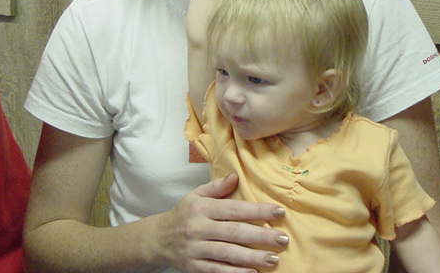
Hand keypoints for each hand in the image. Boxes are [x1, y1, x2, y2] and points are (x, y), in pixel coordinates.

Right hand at [155, 173, 287, 271]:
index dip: (257, 210)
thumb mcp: (196, 196)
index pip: (233, 209)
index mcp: (201, 208)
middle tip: (283, 239)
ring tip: (273, 259)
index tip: (279, 212)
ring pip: (228, 254)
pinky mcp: (194, 267)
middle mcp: (198, 228)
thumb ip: (216, 187)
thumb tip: (236, 176)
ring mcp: (196, 249)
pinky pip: (217, 271)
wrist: (157, 239)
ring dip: (252, 257)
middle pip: (234, 232)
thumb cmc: (183, 215)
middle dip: (261, 236)